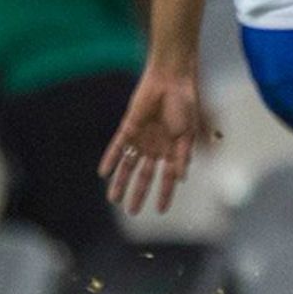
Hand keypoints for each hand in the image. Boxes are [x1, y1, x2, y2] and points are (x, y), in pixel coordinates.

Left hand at [99, 66, 212, 215]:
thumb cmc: (185, 104)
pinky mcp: (129, 127)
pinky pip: (117, 147)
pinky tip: (104, 173)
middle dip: (138, 193)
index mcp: (173, 149)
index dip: (165, 193)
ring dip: (121, 182)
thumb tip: (180, 179)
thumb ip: (183, 156)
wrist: (171, 80)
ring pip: (128, 165)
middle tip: (132, 212)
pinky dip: (111, 159)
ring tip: (114, 199)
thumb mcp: (188, 134)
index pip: (167, 177)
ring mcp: (141, 138)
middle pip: (144, 175)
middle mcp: (156, 147)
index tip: (161, 211)